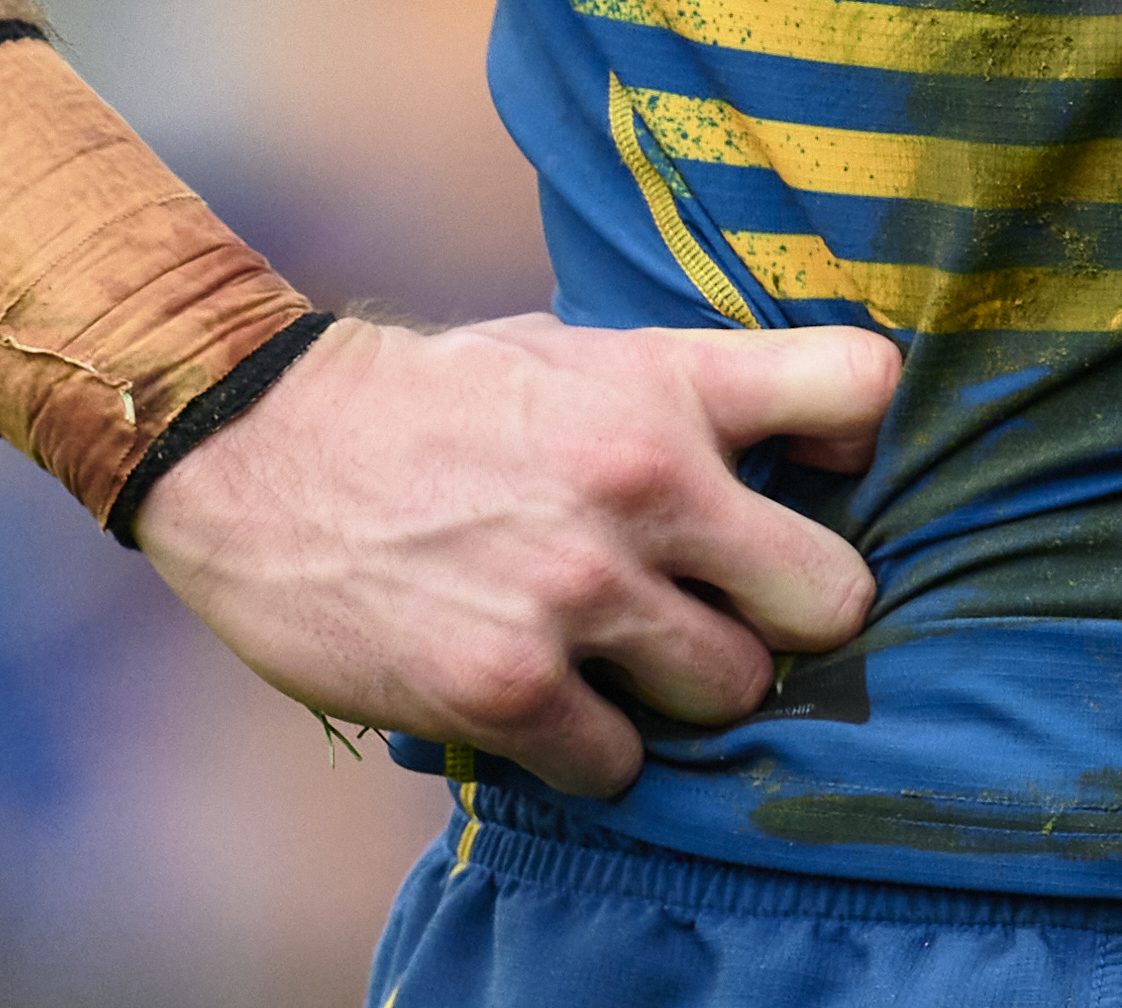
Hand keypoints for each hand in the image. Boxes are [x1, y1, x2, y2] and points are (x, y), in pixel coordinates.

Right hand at [131, 312, 902, 797]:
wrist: (261, 449)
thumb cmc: (434, 403)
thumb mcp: (576, 356)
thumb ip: (685, 399)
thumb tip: (797, 451)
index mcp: (667, 385)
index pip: (860, 386)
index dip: (859, 445)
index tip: (815, 479)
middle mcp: (643, 483)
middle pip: (834, 596)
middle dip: (789, 617)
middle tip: (727, 613)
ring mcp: (579, 592)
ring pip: (734, 694)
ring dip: (686, 692)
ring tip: (621, 660)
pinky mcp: (508, 687)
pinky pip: (622, 766)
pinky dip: (593, 752)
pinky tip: (548, 705)